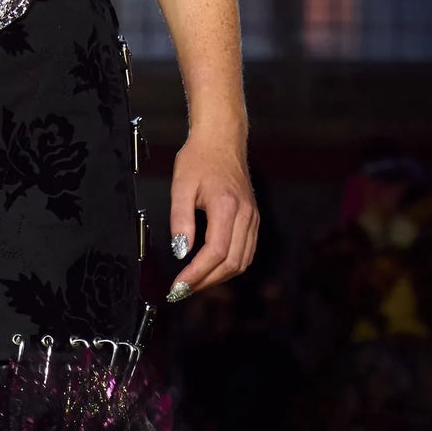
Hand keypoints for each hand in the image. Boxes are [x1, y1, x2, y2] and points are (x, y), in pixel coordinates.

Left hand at [168, 130, 257, 297]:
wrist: (222, 140)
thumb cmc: (200, 158)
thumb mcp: (181, 186)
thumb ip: (180, 220)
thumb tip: (181, 251)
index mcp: (227, 206)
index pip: (216, 252)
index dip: (196, 274)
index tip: (178, 285)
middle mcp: (245, 215)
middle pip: (232, 263)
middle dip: (206, 282)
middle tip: (181, 291)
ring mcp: (253, 218)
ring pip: (242, 262)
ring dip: (218, 278)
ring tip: (194, 283)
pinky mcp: (253, 219)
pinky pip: (246, 252)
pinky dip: (230, 267)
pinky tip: (211, 269)